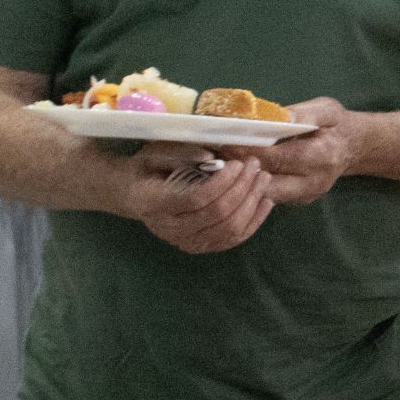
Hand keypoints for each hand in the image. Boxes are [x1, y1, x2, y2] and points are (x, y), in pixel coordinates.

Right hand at [122, 146, 274, 254]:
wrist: (134, 194)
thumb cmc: (146, 168)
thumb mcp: (154, 153)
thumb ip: (180, 154)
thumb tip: (210, 157)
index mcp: (154, 203)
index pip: (196, 198)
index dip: (222, 182)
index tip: (238, 163)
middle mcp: (169, 229)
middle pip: (217, 214)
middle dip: (242, 188)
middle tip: (255, 166)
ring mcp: (186, 242)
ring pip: (229, 228)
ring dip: (251, 202)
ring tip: (263, 179)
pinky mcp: (201, 247)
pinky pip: (233, 239)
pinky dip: (254, 221)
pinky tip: (265, 201)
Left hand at [228, 97, 360, 205]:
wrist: (352, 148)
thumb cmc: (336, 126)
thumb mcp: (328, 110)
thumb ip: (306, 113)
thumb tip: (282, 116)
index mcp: (322, 157)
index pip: (277, 156)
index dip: (247, 150)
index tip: (221, 140)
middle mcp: (313, 182)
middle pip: (266, 181)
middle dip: (237, 169)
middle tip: (209, 155)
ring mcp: (305, 195)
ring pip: (263, 194)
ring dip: (239, 181)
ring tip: (215, 164)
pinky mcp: (297, 201)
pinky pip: (267, 196)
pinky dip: (247, 185)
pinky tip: (230, 172)